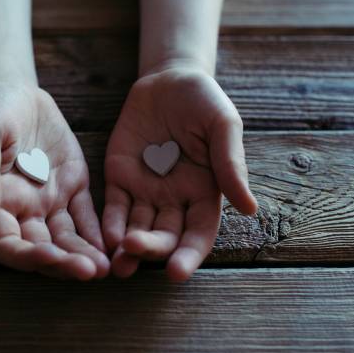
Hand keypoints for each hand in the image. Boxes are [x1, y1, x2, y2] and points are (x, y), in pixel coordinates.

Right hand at [0, 82, 108, 279]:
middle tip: (89, 272)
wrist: (20, 93)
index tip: (50, 257)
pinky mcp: (74, 187)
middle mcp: (25, 210)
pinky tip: (112, 245)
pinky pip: (87, 216)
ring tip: (106, 268)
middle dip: (65, 264)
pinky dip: (98, 232)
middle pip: (43, 249)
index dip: (27, 258)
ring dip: (85, 255)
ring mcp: (51, 201)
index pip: (8, 245)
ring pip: (68, 238)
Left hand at [103, 65, 256, 280]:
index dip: (189, 254)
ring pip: (136, 227)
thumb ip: (231, 163)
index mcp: (204, 193)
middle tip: (134, 253)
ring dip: (126, 247)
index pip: (197, 233)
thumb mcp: (223, 125)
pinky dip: (109, 223)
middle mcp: (174, 199)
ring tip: (116, 264)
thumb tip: (249, 208)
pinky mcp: (120, 177)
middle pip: (164, 235)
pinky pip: (114, 205)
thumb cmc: (204, 101)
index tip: (177, 272)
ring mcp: (145, 191)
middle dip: (151, 249)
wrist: (169, 79)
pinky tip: (104, 237)